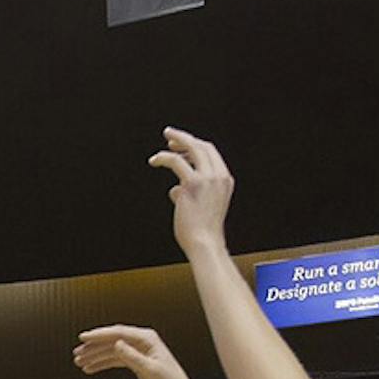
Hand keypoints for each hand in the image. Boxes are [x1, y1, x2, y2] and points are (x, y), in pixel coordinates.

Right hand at [73, 325, 197, 378]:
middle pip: (112, 340)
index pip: (118, 332)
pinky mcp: (135, 362)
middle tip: (78, 352)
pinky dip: (102, 363)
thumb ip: (132, 356)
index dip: (99, 335)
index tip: (84, 337)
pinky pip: (114, 359)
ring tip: (80, 361)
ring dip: (95, 356)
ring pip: (111, 350)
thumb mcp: (150, 369)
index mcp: (147, 339)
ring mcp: (138, 352)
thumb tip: (117, 344)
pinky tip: (91, 368)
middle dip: (93, 346)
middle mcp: (142, 342)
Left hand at [150, 126, 234, 254]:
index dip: (195, 146)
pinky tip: (154, 161)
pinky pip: (175, 161)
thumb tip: (174, 191)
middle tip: (169, 135)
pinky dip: (163, 157)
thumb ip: (189, 194)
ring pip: (192, 148)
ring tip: (164, 142)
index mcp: (225, 180)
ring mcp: (207, 178)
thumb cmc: (201, 231)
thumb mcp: (201, 208)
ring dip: (176, 141)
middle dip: (185, 138)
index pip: (211, 154)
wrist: (204, 243)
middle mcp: (219, 176)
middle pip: (203, 146)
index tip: (180, 146)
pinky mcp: (192, 183)